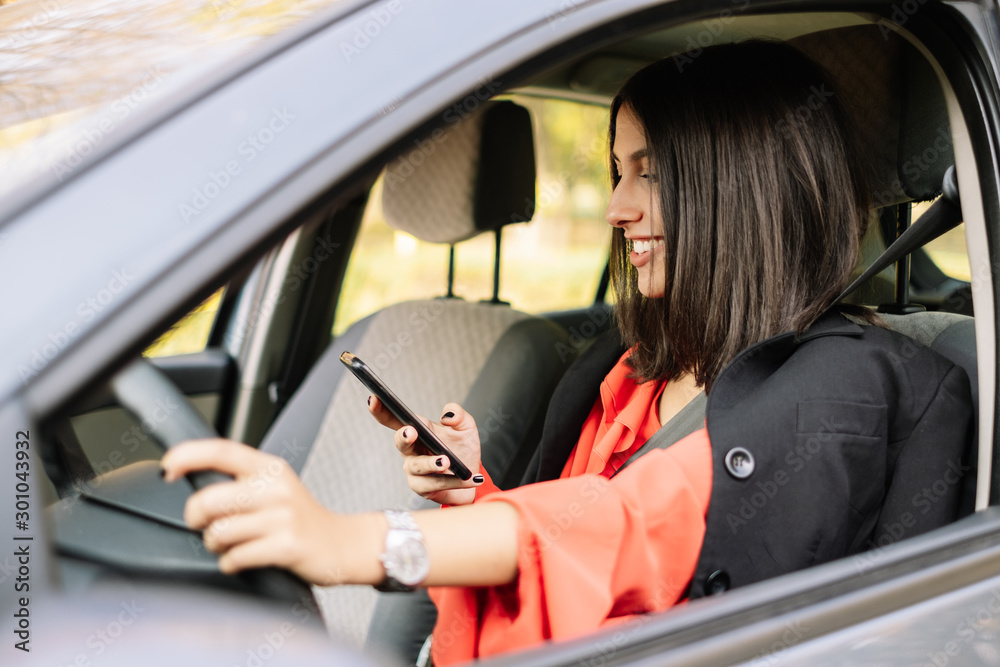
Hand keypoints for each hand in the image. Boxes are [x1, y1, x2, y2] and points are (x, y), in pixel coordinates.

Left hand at [161, 439, 378, 584]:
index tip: (167, 467)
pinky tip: (244, 558)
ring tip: (231, 544)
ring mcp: (282, 517)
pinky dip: (231, 563)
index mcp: (269, 467)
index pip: (221, 451)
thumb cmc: (300, 517)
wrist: (341, 543)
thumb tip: (190, 477)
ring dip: (215, 545)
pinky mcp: (286, 546)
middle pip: (208, 500)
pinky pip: (235, 558)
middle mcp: (276, 487)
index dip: (187, 455)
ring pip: (218, 533)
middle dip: (195, 518)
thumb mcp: (275, 486)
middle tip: (204, 524)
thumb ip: (240, 479)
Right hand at [368, 399, 483, 505]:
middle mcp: (411, 450)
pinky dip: (454, 480)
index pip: (393, 419)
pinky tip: (469, 477)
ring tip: (446, 461)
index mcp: (417, 430)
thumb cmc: (463, 448)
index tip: (374, 399)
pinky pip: (436, 484)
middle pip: (400, 442)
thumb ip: (458, 415)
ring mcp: (414, 470)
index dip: (381, 410)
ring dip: (431, 463)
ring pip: (418, 466)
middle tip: (411, 431)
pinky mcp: (423, 488)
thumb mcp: (465, 427)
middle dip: (404, 436)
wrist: (472, 476)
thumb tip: (447, 415)